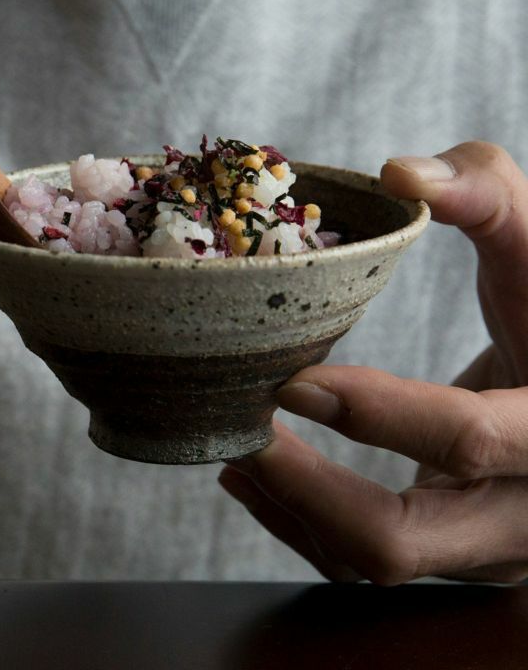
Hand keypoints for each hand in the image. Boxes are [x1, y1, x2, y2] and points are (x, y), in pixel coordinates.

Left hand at [219, 141, 527, 584]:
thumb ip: (489, 196)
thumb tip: (400, 172)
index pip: (471, 441)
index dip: (381, 413)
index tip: (295, 380)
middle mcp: (524, 511)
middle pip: (403, 540)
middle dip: (307, 491)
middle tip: (247, 433)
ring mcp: (485, 543)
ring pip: (371, 561)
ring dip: (292, 511)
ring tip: (233, 453)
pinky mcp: (450, 546)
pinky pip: (365, 559)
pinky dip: (301, 524)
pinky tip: (252, 478)